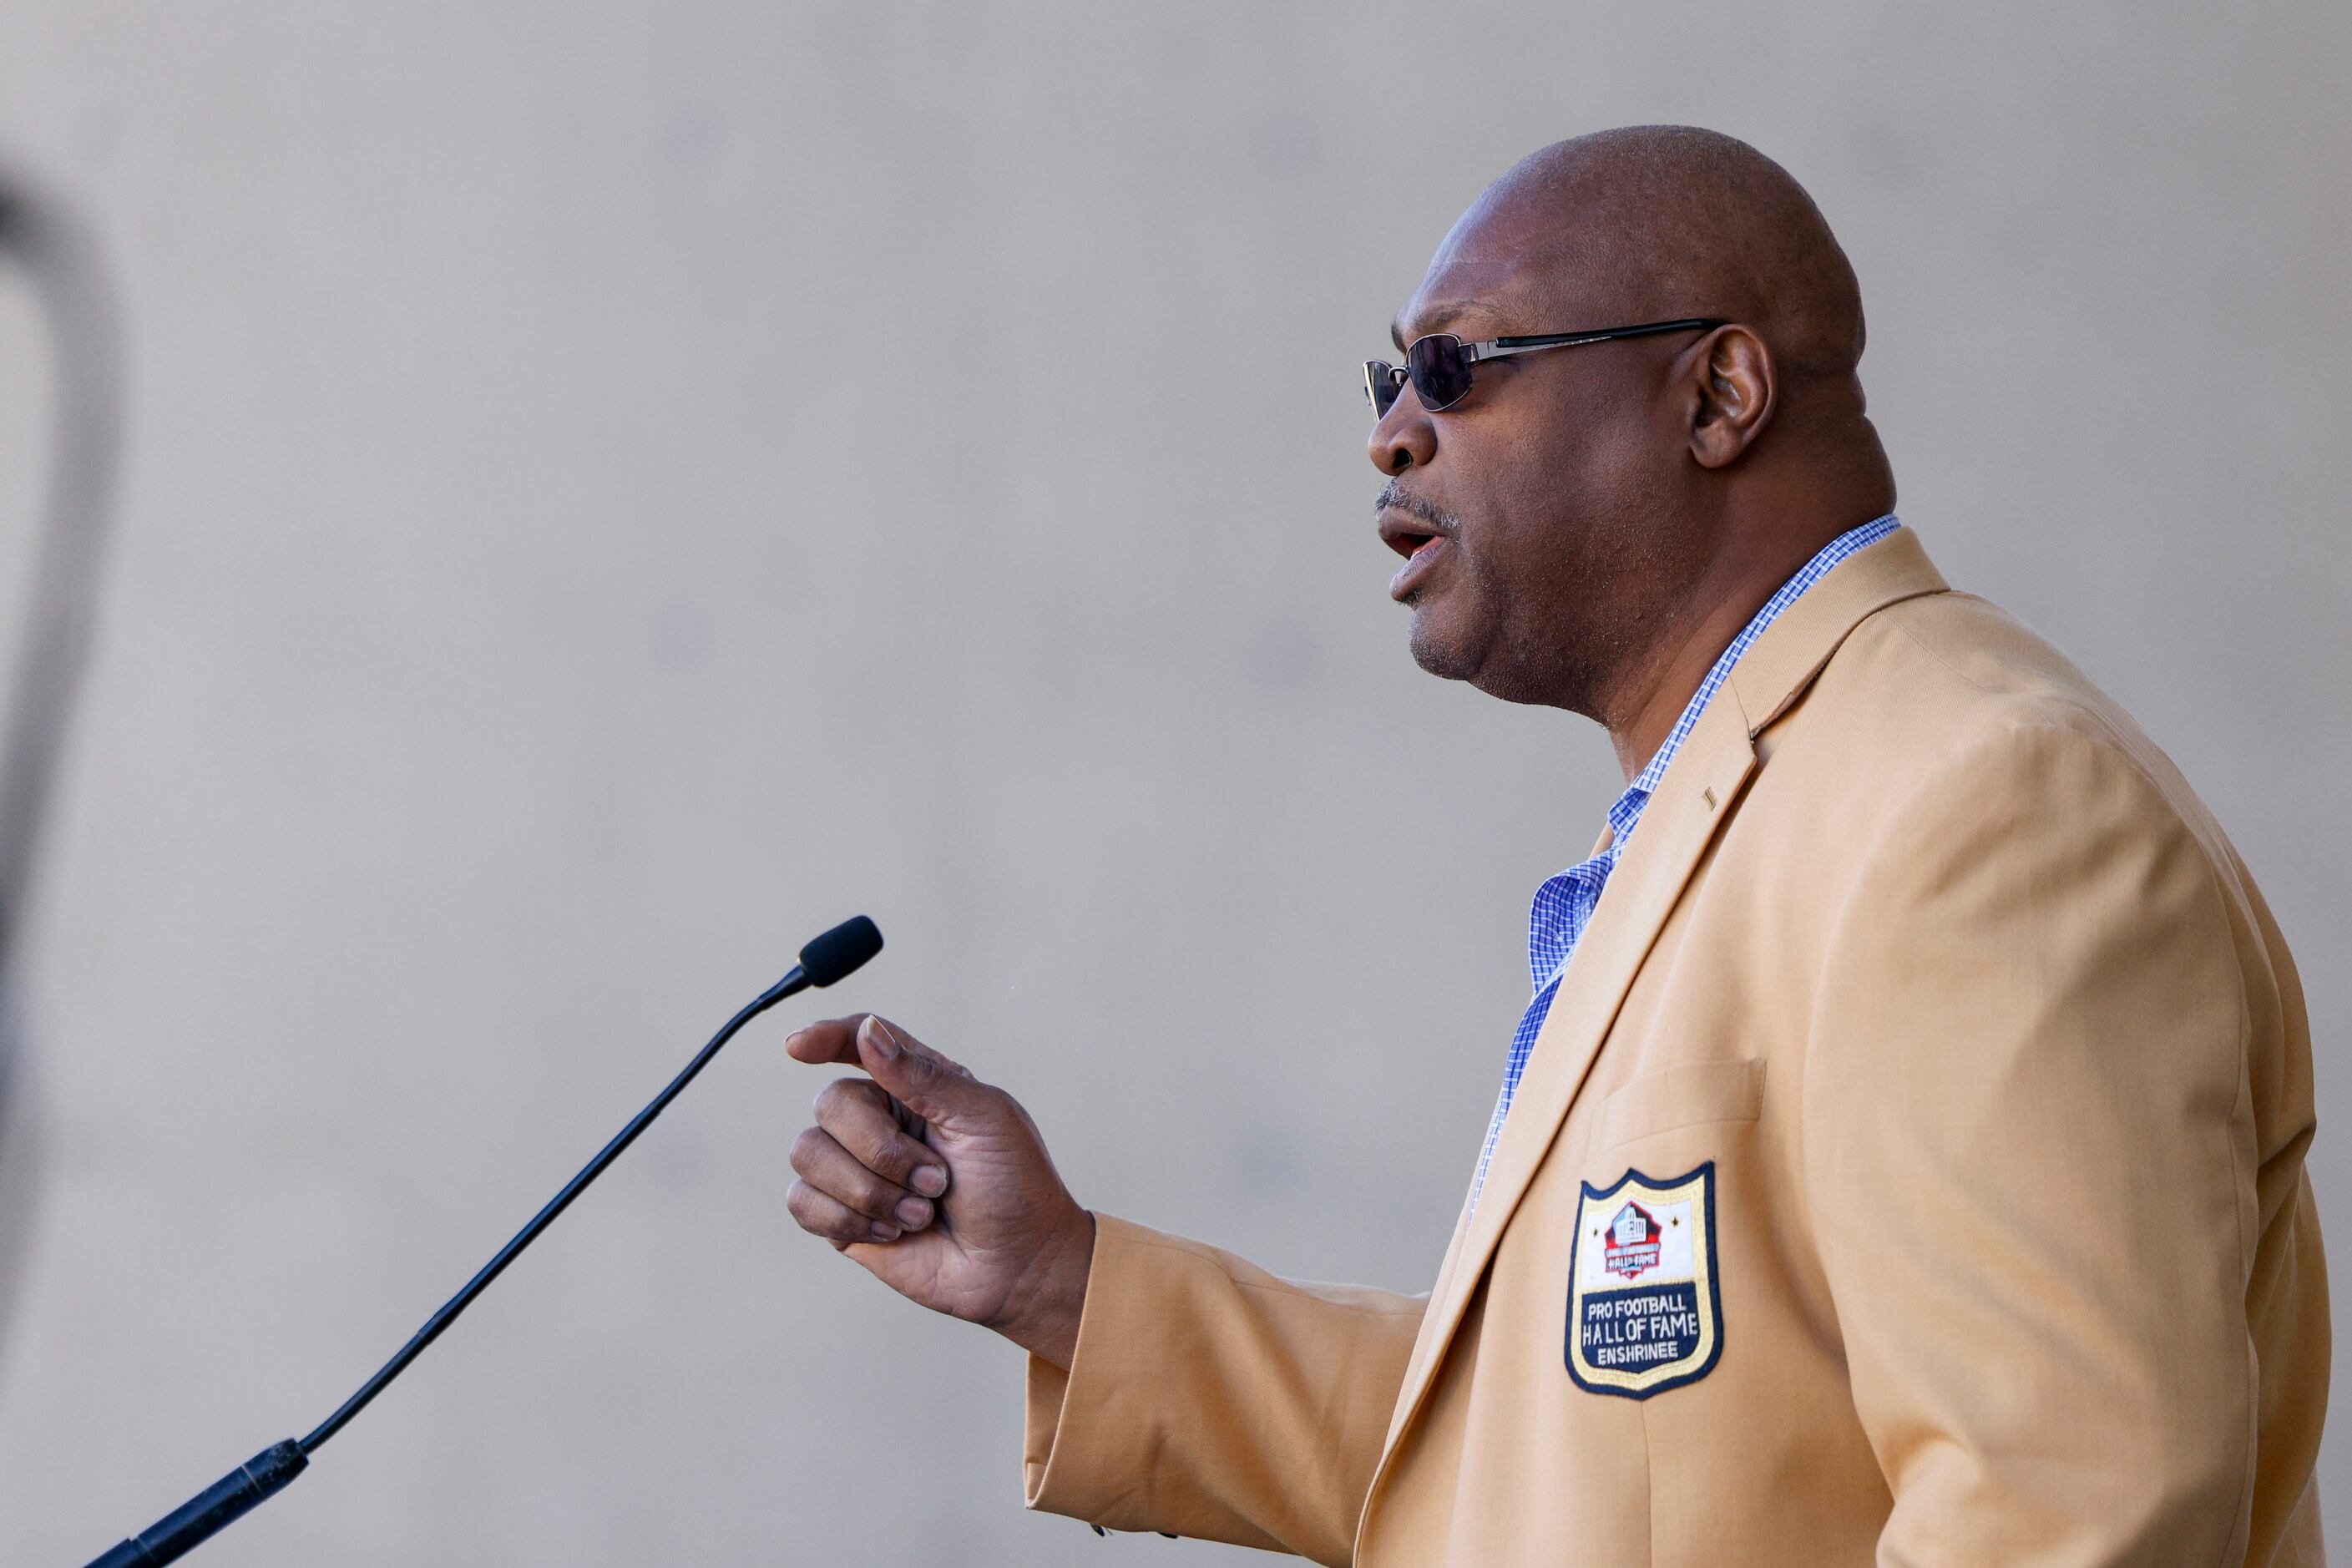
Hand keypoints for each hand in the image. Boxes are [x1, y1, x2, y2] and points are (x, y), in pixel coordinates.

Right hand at [783, 1014, 1094, 1368]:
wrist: (1018, 1267)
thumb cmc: (1015, 1188)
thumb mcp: (984, 1118)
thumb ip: (922, 1075)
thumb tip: (868, 1031)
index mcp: (917, 1085)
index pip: (859, 1042)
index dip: (826, 1037)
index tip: (799, 1047)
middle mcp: (881, 1121)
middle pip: (830, 1103)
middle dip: (883, 1151)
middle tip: (935, 1182)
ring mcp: (857, 1169)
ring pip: (807, 1152)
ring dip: (868, 1190)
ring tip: (919, 1214)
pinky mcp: (842, 1216)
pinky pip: (801, 1201)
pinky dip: (847, 1218)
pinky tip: (891, 1231)